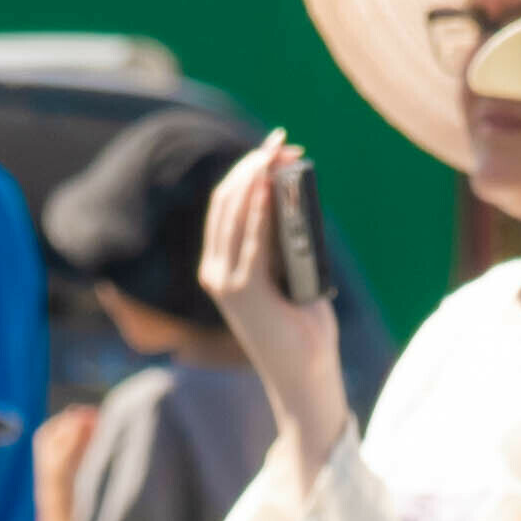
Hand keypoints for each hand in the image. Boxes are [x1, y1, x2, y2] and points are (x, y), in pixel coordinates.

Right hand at [192, 136, 358, 473]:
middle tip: (280, 144)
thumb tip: (294, 195)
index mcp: (222, 267)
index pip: (227, 206)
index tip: (275, 148)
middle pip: (227, 202)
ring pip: (233, 213)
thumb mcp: (293, 276)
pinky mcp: (243, 291)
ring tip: (279, 154)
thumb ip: (286, 242)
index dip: (248, 171)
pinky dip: (259, 207)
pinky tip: (271, 184)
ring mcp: (226, 281)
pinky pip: (250, 239)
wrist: (303, 376)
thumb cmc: (303, 330)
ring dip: (257, 178)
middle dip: (253, 166)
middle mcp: (216, 271)